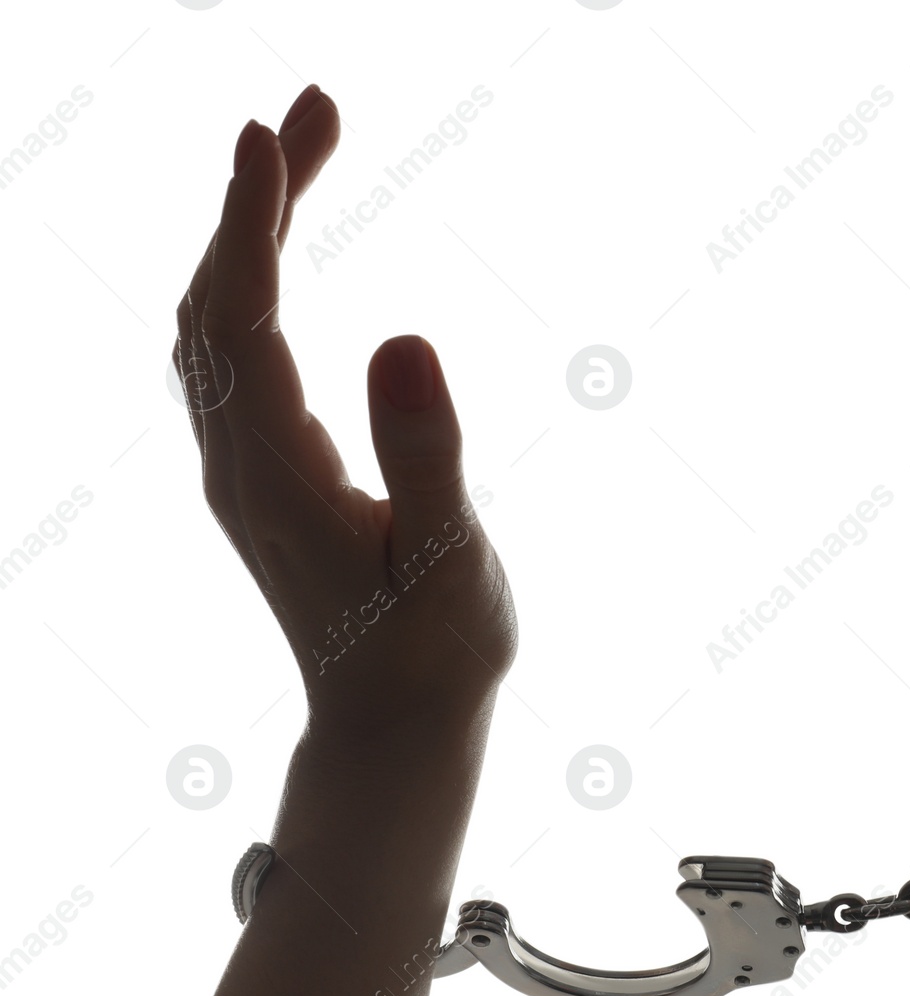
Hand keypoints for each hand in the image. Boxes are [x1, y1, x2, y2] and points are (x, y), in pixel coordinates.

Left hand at [172, 86, 516, 746]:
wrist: (391, 725)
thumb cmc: (433, 652)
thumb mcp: (447, 560)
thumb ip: (427, 455)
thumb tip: (406, 337)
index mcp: (278, 475)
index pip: (243, 320)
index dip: (252, 220)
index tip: (274, 129)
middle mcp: (237, 462)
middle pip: (214, 301)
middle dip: (255, 197)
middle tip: (318, 107)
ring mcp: (241, 468)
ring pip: (213, 322)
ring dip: (248, 231)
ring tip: (309, 151)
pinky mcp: (260, 473)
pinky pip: (231, 353)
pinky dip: (249, 278)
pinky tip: (284, 251)